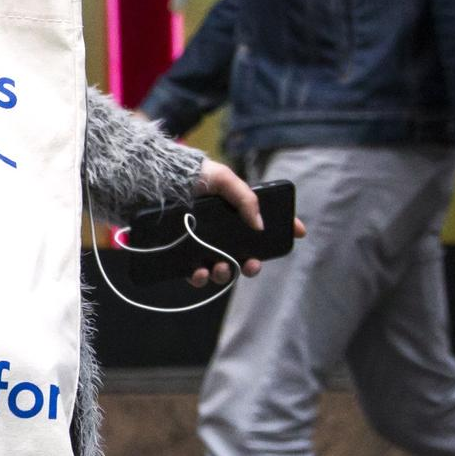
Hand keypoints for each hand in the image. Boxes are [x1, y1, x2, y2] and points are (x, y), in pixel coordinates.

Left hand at [185, 159, 308, 287]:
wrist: (156, 181)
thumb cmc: (192, 176)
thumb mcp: (224, 179)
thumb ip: (246, 200)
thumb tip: (261, 226)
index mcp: (235, 214)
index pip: (264, 225)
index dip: (283, 230)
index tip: (298, 234)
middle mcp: (220, 232)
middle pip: (244, 256)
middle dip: (251, 266)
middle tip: (251, 265)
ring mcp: (201, 245)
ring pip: (221, 269)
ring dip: (226, 274)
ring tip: (221, 268)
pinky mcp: (182, 255)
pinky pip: (195, 275)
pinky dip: (200, 278)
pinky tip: (199, 273)